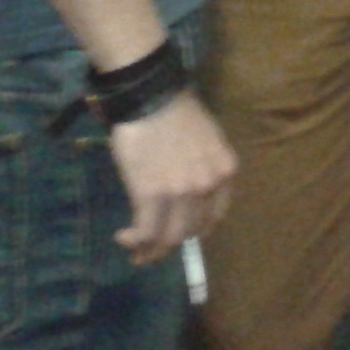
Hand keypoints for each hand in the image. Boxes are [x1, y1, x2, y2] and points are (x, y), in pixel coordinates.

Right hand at [107, 88, 235, 265]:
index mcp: (225, 172)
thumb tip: (186, 195)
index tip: (179, 235)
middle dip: (170, 245)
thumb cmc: (177, 113)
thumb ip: (203, 170)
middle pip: (190, 231)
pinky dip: (135, 240)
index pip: (214, 217)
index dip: (195, 232)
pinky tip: (124, 237)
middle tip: (151, 250)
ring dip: (150, 250)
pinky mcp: (151, 195)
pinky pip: (145, 231)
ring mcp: (181, 193)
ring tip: (136, 251)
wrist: (152, 97)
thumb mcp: (207, 142)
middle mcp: (208, 186)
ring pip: (168, 237)